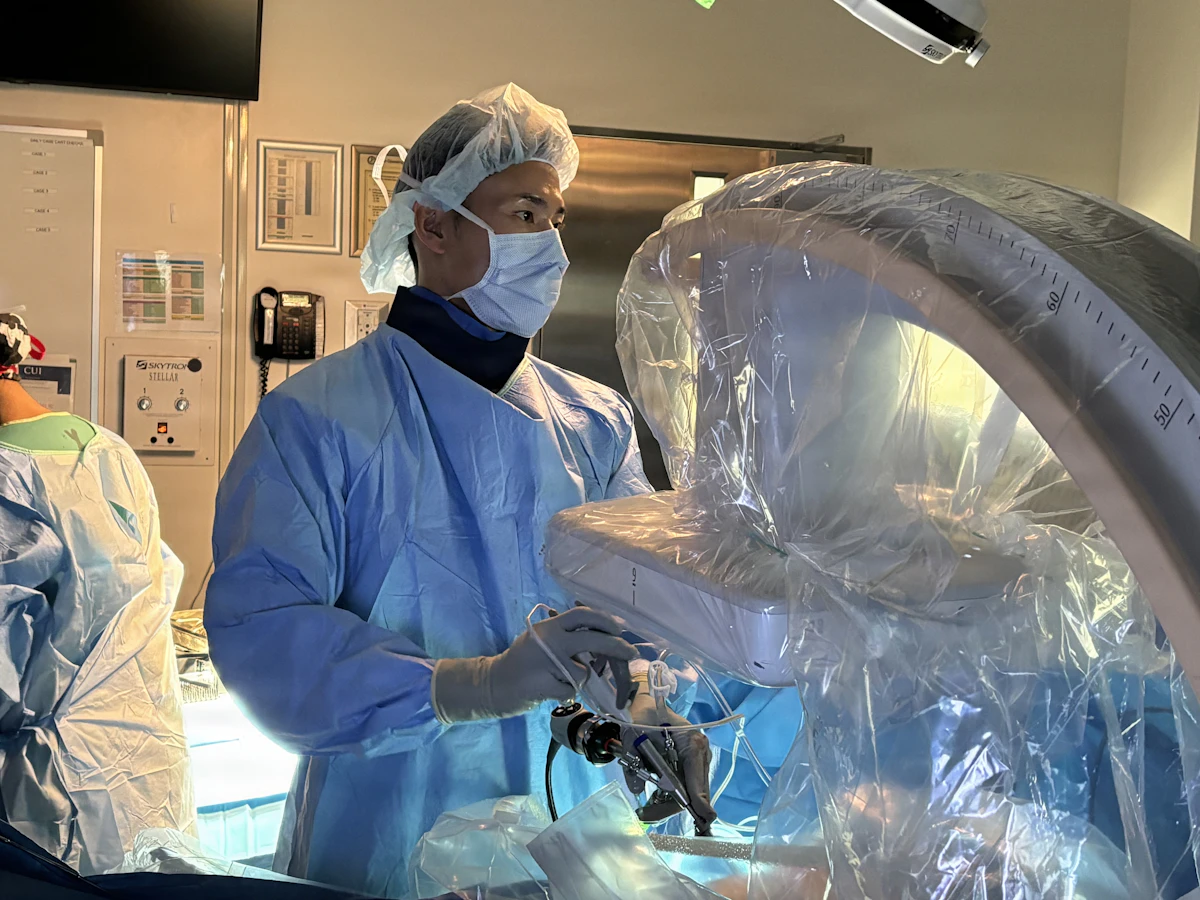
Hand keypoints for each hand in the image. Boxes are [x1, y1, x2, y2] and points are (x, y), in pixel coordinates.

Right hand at [431, 607, 637, 722]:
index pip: (583, 615)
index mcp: (550, 625)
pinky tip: (549, 690)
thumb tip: (606, 640)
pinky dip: (566, 693)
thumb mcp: (543, 640)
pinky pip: (571, 690)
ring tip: (557, 679)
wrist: (492, 684)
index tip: (620, 627)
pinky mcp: (545, 684)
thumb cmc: (523, 663)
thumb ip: (568, 638)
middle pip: (593, 640)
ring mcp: (547, 662)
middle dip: (617, 648)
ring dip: (579, 679)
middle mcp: (550, 639)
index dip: (605, 620)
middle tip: (631, 654)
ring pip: (584, 671)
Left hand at [623, 677, 716, 830]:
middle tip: (645, 815)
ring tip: (645, 811)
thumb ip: (635, 764)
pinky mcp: (690, 765)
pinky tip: (653, 800)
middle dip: (670, 807)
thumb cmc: (643, 717)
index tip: (703, 819)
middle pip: (693, 791)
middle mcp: (700, 753)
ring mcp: (697, 760)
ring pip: (688, 792)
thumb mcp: (634, 738)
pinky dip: (669, 796)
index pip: (698, 778)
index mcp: (693, 744)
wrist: (646, 705)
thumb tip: (638, 791)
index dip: (699, 800)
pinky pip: (684, 787)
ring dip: (668, 804)